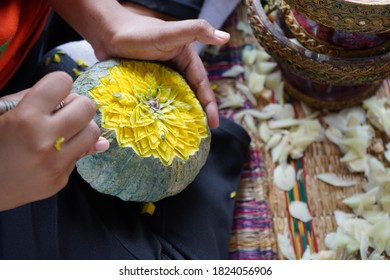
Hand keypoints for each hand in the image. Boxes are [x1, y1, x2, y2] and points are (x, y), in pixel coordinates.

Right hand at [0, 72, 107, 210]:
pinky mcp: (60, 180)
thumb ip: (32, 98)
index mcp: (24, 119)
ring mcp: (54, 164)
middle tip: (63, 111)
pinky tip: (51, 152)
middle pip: (87, 108)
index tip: (53, 91)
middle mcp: (44, 141)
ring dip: (81, 127)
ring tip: (63, 130)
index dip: (58, 84)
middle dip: (76, 105)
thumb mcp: (1, 112)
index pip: (62, 82)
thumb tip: (72, 97)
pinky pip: (80, 155)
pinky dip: (70, 149)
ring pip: (93, 133)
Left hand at [47, 1, 229, 127]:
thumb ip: (197, 31)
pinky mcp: (146, 83)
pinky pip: (157, 100)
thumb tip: (225, 38)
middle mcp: (175, 69)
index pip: (201, 85)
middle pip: (190, 95)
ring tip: (182, 136)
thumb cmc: (139, 32)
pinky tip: (161, 126)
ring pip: (174, 99)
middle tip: (200, 136)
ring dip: (179, 115)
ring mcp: (160, 77)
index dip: (209, 105)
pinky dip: (161, 112)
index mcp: (186, 59)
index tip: (214, 125)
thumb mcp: (171, 32)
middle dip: (197, 114)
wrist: (106, 33)